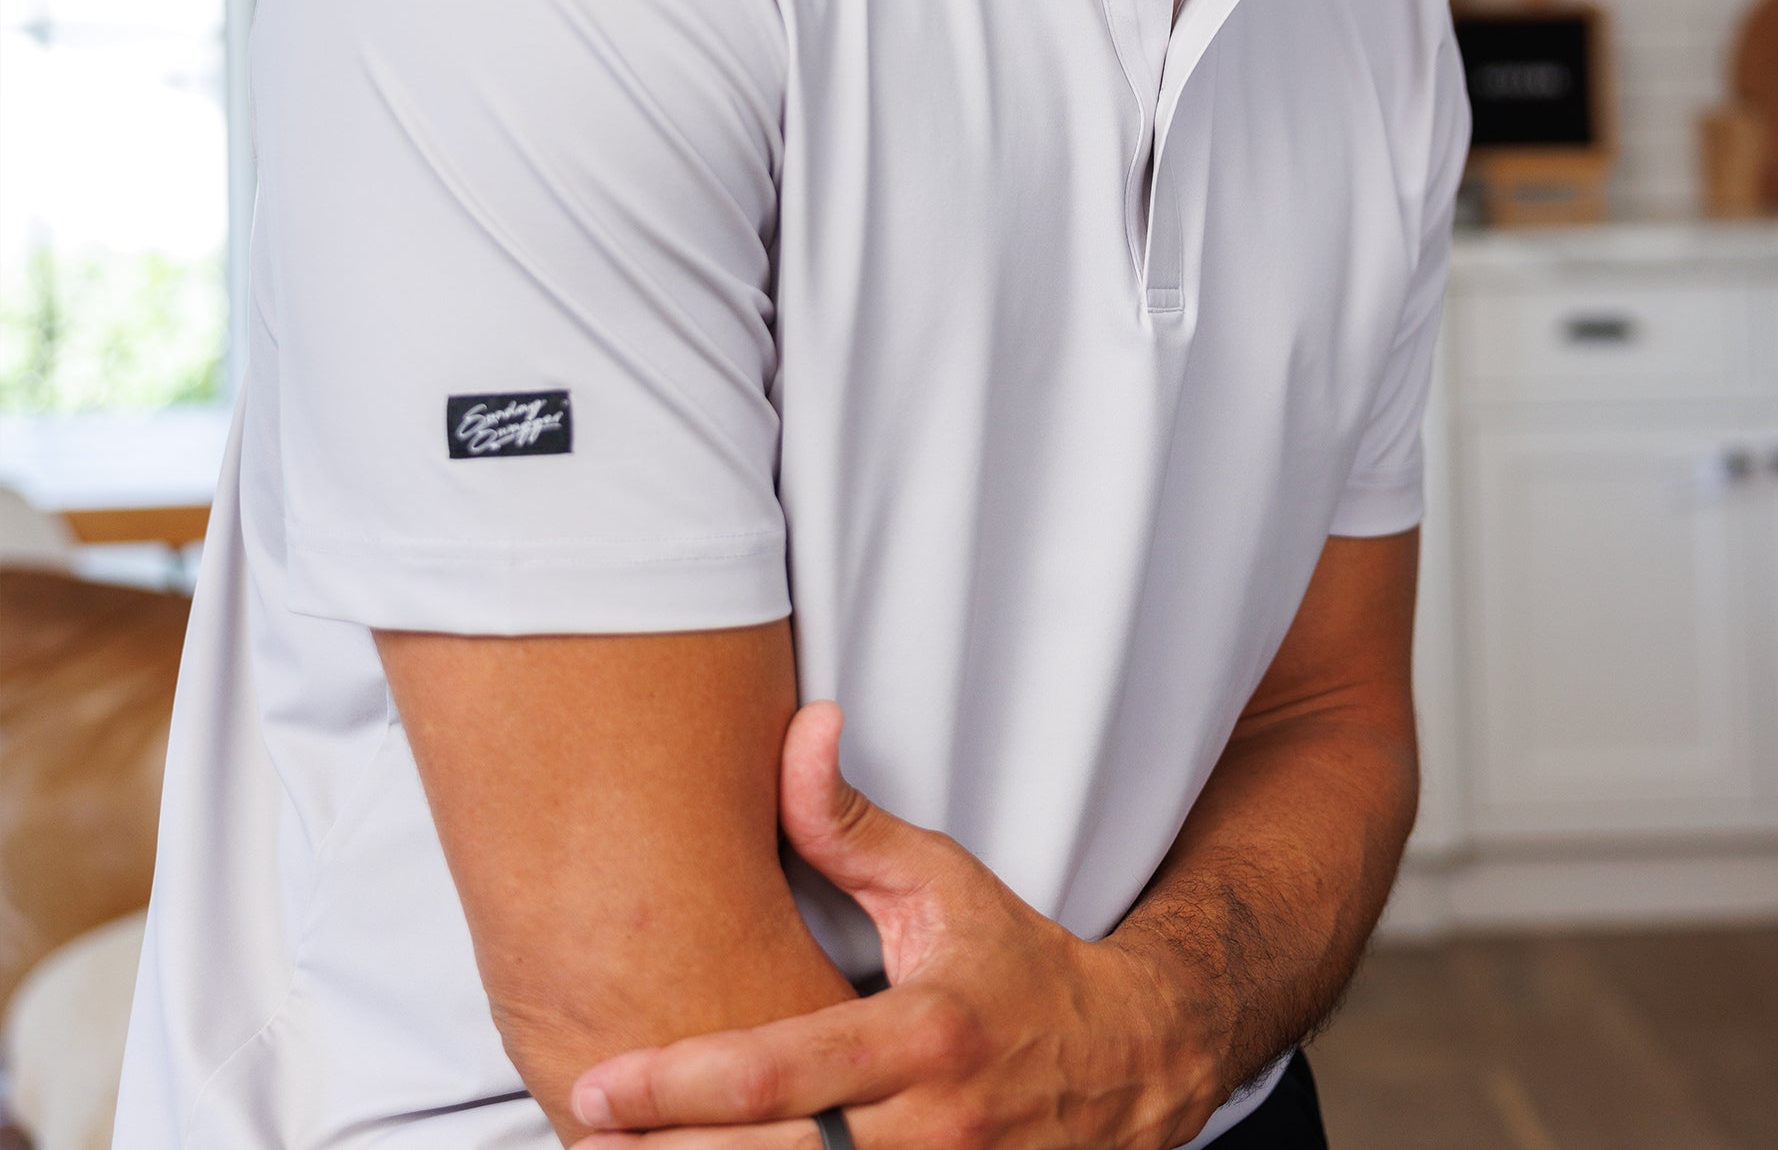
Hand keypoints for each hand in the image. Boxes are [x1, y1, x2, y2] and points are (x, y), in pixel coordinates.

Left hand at [569, 702, 1221, 1147]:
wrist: (1131, 1061)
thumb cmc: (1018, 966)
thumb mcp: (943, 884)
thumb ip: (852, 826)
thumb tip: (800, 730)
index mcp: (926, 1038)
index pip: (783, 1073)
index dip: (679, 1087)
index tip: (599, 1086)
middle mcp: (933, 1131)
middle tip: (585, 1134)